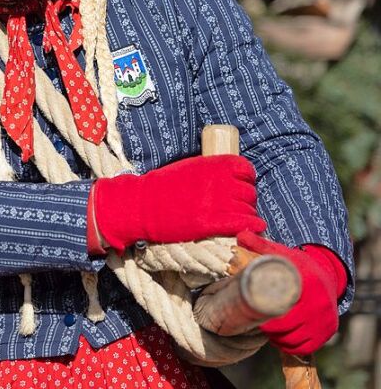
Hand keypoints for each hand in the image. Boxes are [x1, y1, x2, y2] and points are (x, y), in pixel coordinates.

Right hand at [92, 155, 265, 251]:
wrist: (141, 205)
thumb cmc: (161, 187)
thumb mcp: (187, 168)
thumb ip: (210, 171)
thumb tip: (229, 180)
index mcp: (211, 165)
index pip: (244, 169)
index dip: (246, 179)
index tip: (242, 185)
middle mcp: (217, 182)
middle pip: (248, 192)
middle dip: (246, 200)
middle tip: (237, 207)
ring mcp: (215, 203)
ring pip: (248, 209)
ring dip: (247, 215)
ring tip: (240, 221)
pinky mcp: (210, 223)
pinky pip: (242, 223)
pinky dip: (251, 226)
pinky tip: (252, 228)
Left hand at [237, 230, 346, 354]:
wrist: (328, 276)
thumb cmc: (296, 265)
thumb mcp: (280, 252)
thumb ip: (259, 245)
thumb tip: (240, 235)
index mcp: (306, 281)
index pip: (280, 303)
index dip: (263, 310)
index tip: (252, 308)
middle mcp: (319, 302)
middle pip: (285, 325)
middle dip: (267, 325)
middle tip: (256, 318)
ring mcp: (325, 319)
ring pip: (293, 338)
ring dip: (277, 337)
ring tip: (268, 326)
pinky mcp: (328, 331)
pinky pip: (304, 347)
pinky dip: (290, 345)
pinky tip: (281, 336)